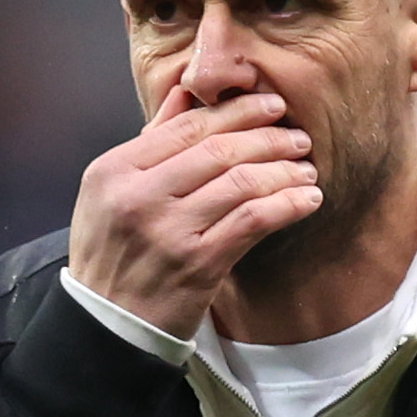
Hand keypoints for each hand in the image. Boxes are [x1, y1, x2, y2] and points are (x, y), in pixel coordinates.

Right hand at [65, 86, 319, 335]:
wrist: (109, 323)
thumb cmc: (115, 254)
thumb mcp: (112, 193)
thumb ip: (151, 143)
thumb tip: (186, 94)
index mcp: (115, 169)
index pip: (187, 126)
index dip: (236, 112)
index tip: (272, 106)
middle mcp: (139, 195)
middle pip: (218, 149)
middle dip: (268, 138)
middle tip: (299, 137)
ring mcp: (169, 229)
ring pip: (241, 182)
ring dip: (284, 171)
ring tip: (307, 168)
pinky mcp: (198, 263)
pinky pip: (253, 221)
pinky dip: (286, 205)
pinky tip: (307, 200)